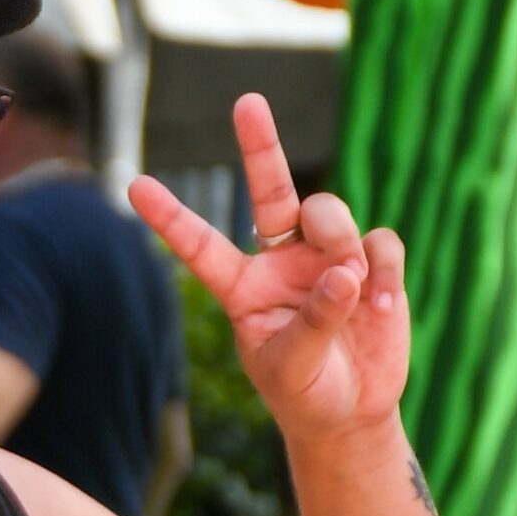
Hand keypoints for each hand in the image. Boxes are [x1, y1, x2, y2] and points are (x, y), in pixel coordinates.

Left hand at [129, 95, 408, 445]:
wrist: (351, 412)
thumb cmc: (306, 393)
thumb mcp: (293, 368)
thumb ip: (312, 322)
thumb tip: (343, 274)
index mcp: (244, 288)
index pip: (203, 247)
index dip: (171, 219)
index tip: (134, 187)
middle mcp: (282, 261)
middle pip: (272, 191)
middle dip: (260, 145)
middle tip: (246, 102)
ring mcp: (328, 256)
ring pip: (331, 213)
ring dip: (340, 243)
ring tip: (351, 290)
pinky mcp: (372, 262)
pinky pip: (380, 241)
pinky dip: (382, 271)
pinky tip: (380, 307)